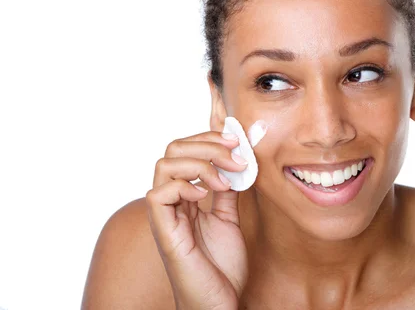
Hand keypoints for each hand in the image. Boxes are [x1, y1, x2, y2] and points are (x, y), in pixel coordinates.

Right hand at [146, 132, 248, 309]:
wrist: (218, 303)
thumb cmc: (221, 267)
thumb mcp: (230, 218)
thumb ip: (228, 191)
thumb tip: (238, 161)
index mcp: (185, 195)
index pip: (186, 150)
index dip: (210, 139)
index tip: (237, 141)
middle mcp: (171, 200)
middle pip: (174, 149)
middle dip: (208, 144)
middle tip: (236, 154)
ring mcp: (165, 215)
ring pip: (164, 164)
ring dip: (201, 163)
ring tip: (225, 180)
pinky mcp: (164, 231)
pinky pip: (159, 193)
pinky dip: (185, 185)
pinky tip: (208, 195)